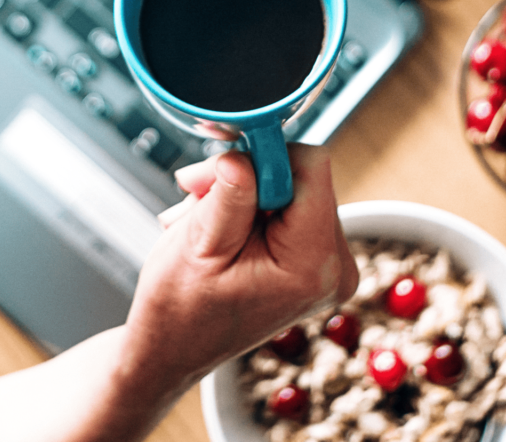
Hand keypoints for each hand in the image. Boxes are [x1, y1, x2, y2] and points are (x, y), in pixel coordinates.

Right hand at [119, 144, 357, 392]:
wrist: (172, 350)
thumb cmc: (179, 311)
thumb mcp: (197, 245)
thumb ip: (228, 196)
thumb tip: (242, 154)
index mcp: (311, 264)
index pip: (312, 167)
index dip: (264, 156)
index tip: (223, 168)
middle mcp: (333, 266)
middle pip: (301, 176)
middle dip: (245, 178)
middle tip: (197, 197)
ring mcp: (326, 265)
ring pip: (288, 188)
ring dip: (238, 194)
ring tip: (200, 224)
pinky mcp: (312, 260)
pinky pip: (286, 208)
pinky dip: (247, 209)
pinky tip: (216, 231)